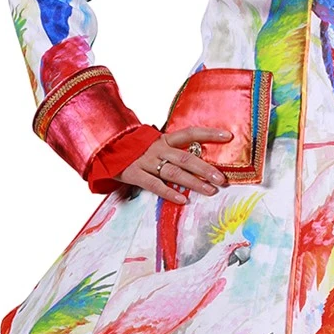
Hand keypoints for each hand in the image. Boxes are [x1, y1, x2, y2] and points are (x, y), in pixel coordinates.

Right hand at [116, 126, 232, 203]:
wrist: (105, 149)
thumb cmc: (136, 149)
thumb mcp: (155, 145)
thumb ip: (173, 151)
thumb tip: (200, 158)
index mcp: (164, 139)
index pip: (190, 133)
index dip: (209, 134)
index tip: (228, 137)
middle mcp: (158, 148)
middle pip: (186, 157)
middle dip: (206, 168)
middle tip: (223, 179)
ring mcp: (146, 161)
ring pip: (174, 172)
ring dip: (194, 182)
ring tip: (210, 191)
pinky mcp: (134, 174)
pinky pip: (154, 184)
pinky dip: (169, 192)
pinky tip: (183, 200)